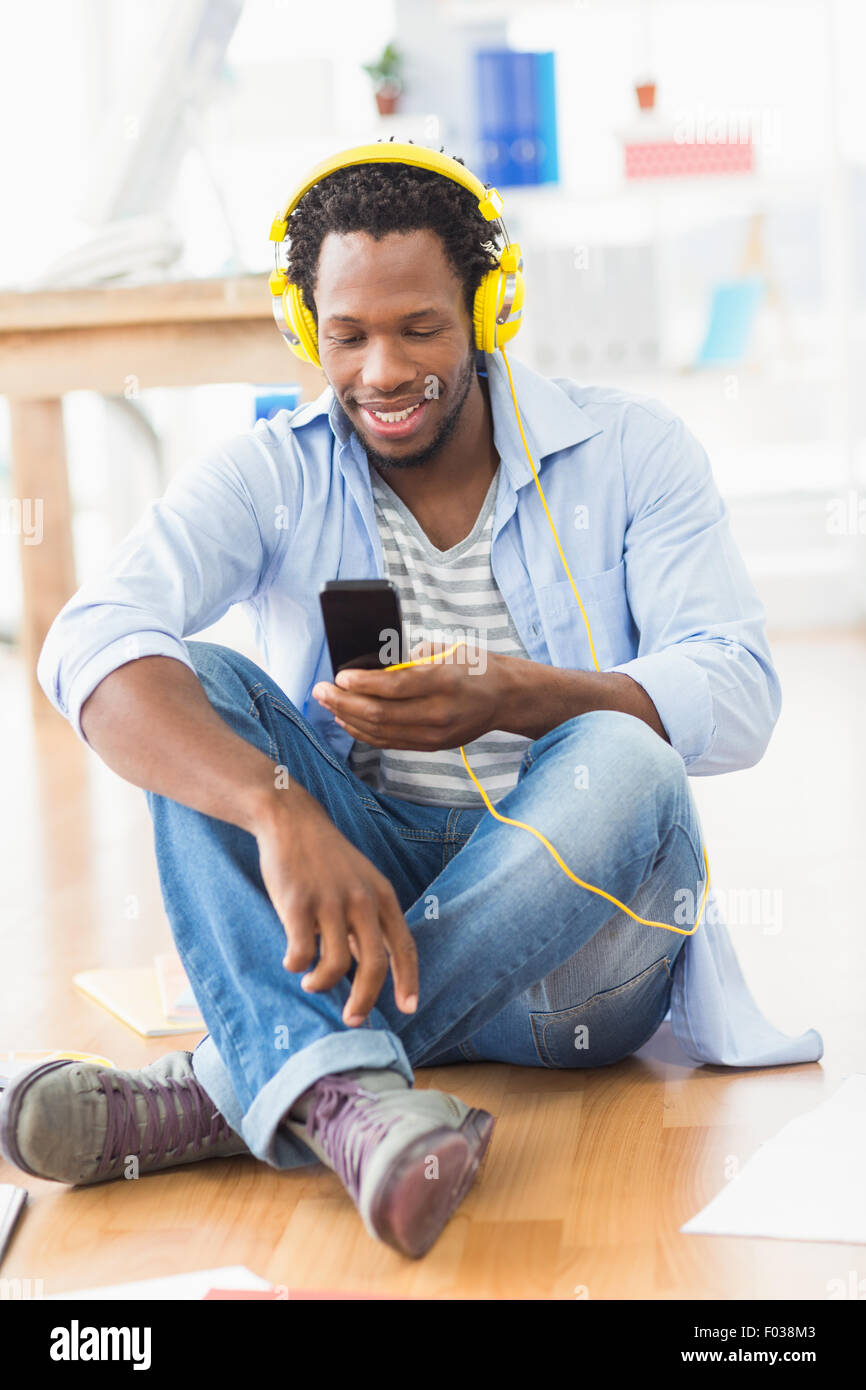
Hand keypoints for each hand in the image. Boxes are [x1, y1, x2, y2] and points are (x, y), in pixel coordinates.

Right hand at [255, 800, 417, 1026]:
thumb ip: (365, 922)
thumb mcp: (358, 883)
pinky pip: (302, 954)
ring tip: (310, 981)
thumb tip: (366, 968)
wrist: (291, 821)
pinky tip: (291, 960)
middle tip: (352, 1019)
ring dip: (321, 983)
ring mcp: (330, 902)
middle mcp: (361, 900)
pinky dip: (296, 966)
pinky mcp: (298, 904)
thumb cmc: (324, 857)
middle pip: (374, 965)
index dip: (408, 981)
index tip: (408, 1009)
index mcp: (381, 896)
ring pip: (336, 966)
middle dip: (364, 1000)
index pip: (404, 946)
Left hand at [312, 639, 508, 750]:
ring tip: (327, 704)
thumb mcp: (448, 650)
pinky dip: (364, 732)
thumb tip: (373, 666)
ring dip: (348, 718)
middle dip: (344, 702)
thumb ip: (412, 658)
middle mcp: (439, 712)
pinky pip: (390, 742)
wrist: (505, 698)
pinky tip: (347, 720)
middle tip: (320, 690)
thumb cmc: (475, 667)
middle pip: (381, 713)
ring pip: (381, 731)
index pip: (395, 687)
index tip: (339, 677)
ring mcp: (435, 734)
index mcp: (445, 681)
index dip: (362, 684)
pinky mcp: (431, 746)